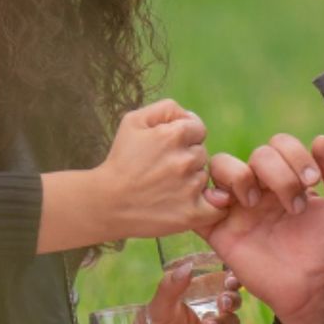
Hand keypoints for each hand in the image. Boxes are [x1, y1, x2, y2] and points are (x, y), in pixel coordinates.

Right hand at [97, 99, 225, 238]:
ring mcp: (190, 188)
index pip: (198, 129)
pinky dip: (209, 205)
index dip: (183, 138)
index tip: (166, 149)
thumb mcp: (134, 121)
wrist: (106, 203)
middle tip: (163, 170)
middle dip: (186, 158)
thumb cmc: (120, 160)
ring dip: (192, 181)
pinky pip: (217, 206)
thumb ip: (166, 109)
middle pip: (201, 153)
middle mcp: (185, 160)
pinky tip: (192, 204)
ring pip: (204, 177)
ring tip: (166, 187)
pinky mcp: (192, 214)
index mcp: (174, 135)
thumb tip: (188, 115)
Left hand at [146, 260, 242, 323]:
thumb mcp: (156, 310)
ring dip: (226, 322)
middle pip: (232, 300)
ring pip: (234, 323)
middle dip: (232, 298)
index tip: (229, 276)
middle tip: (223, 301)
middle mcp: (209, 314)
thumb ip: (170, 288)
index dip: (228, 277)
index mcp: (195, 298)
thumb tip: (188, 266)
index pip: (217, 282)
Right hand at [203, 135, 323, 323]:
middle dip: (278, 172)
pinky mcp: (219, 233)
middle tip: (295, 205)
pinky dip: (203, 199)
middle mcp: (260, 188)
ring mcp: (238, 208)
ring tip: (255, 201)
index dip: (294, 154)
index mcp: (286, 179)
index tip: (313, 182)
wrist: (316, 290)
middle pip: (256, 153)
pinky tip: (225, 207)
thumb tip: (320, 139)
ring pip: (220, 165)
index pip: (279, 144)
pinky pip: (196, 207)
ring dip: (239, 175)